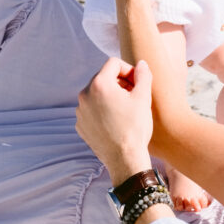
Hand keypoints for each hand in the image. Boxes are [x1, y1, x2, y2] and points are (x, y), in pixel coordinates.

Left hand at [76, 57, 153, 184]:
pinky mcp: (80, 125)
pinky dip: (102, 110)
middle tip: (133, 95)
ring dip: (110, 96)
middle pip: (103, 77)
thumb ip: (143, 75)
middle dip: (119, 82)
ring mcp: (80, 111)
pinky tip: (115, 121)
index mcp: (99, 84)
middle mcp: (84, 95)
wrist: (124, 159)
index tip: (137, 82)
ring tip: (125, 110)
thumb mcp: (143, 98)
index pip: (113, 64)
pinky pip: (91, 110)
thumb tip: (141, 64)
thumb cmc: (135, 127)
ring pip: (96, 94)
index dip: (128, 70)